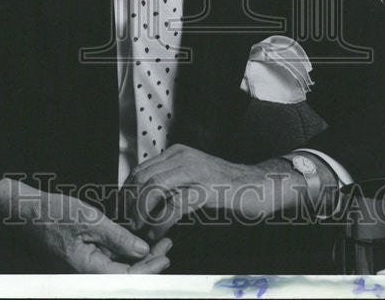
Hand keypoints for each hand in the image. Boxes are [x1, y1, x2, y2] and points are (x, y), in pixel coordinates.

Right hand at [0, 178, 171, 272]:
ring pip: (117, 267)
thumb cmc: (49, 214)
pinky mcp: (81, 257)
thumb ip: (118, 237)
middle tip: (167, 245)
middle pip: (124, 274)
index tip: (165, 254)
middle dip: (149, 262)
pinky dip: (123, 250)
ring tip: (157, 241)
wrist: (23, 210)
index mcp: (85, 269)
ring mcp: (83, 265)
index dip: (149, 268)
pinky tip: (136, 239)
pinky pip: (107, 259)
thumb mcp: (89, 219)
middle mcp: (84, 273)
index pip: (126, 276)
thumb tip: (142, 250)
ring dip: (138, 256)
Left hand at [123, 144, 282, 239]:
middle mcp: (183, 157)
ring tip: (142, 229)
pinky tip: (159, 232)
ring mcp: (195, 172)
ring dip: (143, 213)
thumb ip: (172, 182)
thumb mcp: (193, 178)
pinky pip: (174, 205)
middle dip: (130, 205)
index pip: (140, 170)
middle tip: (130, 226)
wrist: (261, 186)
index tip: (123, 214)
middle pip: (142, 179)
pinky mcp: (207, 189)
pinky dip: (161, 222)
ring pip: (154, 188)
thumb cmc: (227, 188)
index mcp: (177, 153)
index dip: (126, 194)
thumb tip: (143, 199)